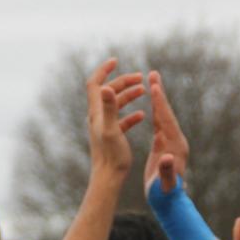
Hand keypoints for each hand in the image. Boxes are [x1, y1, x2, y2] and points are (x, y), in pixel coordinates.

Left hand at [86, 58, 145, 178]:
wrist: (108, 178)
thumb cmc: (111, 156)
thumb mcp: (112, 129)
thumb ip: (109, 108)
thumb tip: (106, 87)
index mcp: (97, 113)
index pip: (95, 83)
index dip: (103, 70)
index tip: (116, 61)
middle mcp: (98, 118)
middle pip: (108, 92)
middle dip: (123, 81)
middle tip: (140, 77)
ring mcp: (105, 127)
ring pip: (116, 105)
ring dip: (129, 95)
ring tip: (144, 91)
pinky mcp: (112, 137)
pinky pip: (121, 121)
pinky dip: (131, 115)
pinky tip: (142, 116)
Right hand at [143, 70, 188, 196]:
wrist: (169, 203)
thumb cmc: (164, 195)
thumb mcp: (165, 183)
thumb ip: (167, 170)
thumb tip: (166, 157)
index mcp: (176, 147)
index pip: (167, 121)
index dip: (160, 104)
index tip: (154, 86)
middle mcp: (176, 141)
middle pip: (167, 113)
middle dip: (160, 94)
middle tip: (154, 74)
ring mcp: (172, 143)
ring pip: (163, 117)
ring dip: (158, 99)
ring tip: (152, 82)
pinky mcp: (166, 146)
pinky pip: (160, 125)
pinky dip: (156, 112)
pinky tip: (152, 105)